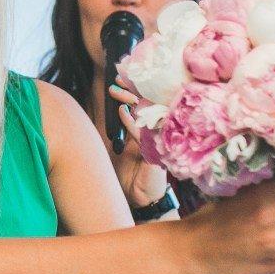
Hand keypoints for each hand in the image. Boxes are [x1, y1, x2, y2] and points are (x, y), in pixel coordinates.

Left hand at [108, 82, 169, 207]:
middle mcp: (157, 131)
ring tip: (115, 92)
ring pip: (147, 115)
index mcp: (150, 127)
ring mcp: (159, 141)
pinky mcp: (157, 153)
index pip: (144, 101)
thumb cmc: (129, 172)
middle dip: (131, 90)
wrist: (138, 198)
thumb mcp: (124, 145)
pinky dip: (131, 123)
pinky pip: (143, 134)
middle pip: (148, 104)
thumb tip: (115, 106)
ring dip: (130, 101)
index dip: (133, 88)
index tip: (119, 76)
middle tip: (115, 82)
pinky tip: (122, 113)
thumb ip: (123, 126)